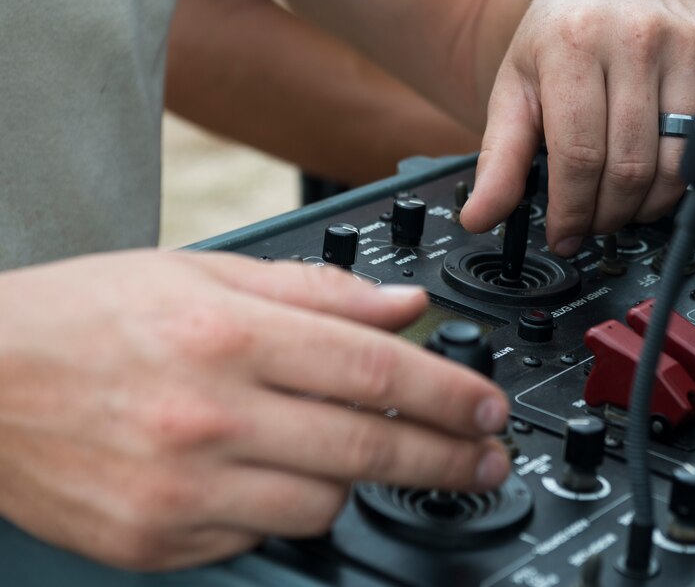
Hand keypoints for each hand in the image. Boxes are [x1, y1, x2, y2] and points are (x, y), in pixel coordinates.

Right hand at [0, 251, 509, 569]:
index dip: (449, 392)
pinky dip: (291, 504)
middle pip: (368, 445)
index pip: (375, 370)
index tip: (489, 407)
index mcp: (226, 337)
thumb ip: (314, 291)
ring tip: (364, 450)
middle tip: (486, 457)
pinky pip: (263, 533)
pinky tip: (278, 472)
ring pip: (324, 500)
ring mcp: (183, 490)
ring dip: (362, 477)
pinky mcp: (160, 539)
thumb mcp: (201, 275)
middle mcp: (208, 417)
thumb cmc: (84, 317)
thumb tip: (399, 306)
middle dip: (447, 456)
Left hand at [461, 0, 694, 254]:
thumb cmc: (560, 39)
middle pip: (630, 168)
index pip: (578, 157)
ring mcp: (691, 47)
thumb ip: (499, 159)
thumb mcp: (515, 91)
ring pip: (679, 165)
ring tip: (626, 207)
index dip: (570, 212)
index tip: (563, 236)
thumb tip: (479, 218)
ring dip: (651, 207)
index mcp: (575, 45)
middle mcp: (639, 39)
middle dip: (607, 215)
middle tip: (592, 223)